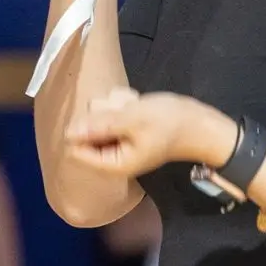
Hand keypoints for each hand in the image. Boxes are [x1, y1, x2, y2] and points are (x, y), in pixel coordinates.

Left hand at [65, 88, 233, 179]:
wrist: (198, 122)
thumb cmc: (168, 123)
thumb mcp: (132, 120)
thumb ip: (99, 126)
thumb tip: (67, 133)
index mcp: (111, 163)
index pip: (76, 148)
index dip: (85, 127)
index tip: (103, 118)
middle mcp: (111, 153)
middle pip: (86, 127)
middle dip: (106, 112)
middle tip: (128, 112)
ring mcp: (118, 138)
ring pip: (99, 112)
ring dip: (117, 104)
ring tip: (137, 107)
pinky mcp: (125, 125)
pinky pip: (112, 108)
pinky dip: (124, 102)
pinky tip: (139, 104)